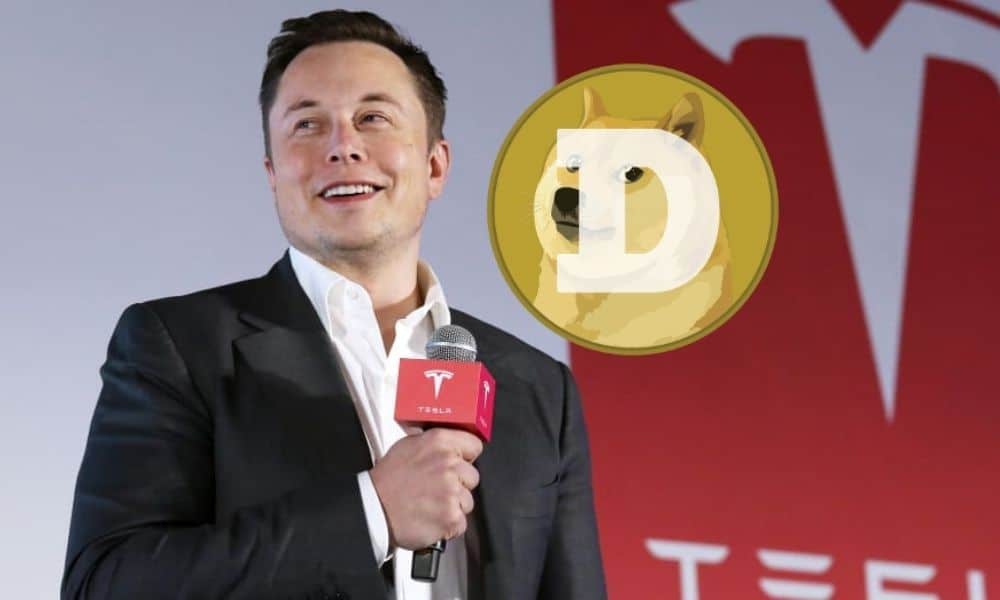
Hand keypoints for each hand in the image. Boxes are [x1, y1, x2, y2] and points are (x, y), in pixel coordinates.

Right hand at [369, 428, 482, 549]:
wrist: (374, 510)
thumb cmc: (387, 481)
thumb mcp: (408, 445)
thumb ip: (434, 442)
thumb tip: (449, 442)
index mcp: (439, 442)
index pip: (474, 445)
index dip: (466, 456)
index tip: (459, 462)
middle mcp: (449, 464)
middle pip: (472, 476)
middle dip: (459, 484)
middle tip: (436, 488)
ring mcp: (452, 491)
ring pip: (467, 500)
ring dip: (453, 505)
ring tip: (431, 504)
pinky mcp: (452, 516)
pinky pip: (461, 522)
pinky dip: (448, 524)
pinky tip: (431, 517)